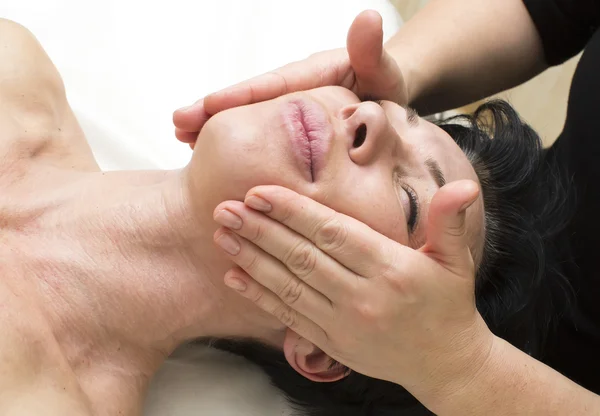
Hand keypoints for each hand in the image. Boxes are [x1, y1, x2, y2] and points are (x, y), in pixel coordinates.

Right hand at [174, 10, 406, 147]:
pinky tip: (207, 149)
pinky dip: (232, 136)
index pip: (273, 84)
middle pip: (249, 97)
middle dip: (212, 110)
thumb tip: (368, 18)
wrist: (387, 100)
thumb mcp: (385, 73)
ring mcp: (286, 104)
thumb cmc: (387, 89)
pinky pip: (256, 128)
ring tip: (182, 138)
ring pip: (246, 114)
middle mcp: (292, 85)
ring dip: (212, 124)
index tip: (209, 106)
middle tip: (179, 125)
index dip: (241, 96)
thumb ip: (372, 53)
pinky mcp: (286, 122)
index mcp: (312, 73)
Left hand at [212, 183, 494, 395]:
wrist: (446, 363)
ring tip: (223, 235)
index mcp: (390, 267)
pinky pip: (289, 316)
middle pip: (301, 256)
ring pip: (289, 285)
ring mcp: (343, 322)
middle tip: (225, 208)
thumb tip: (462, 186)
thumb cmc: (448, 305)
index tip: (259, 193)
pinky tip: (235, 277)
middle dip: (260, 230)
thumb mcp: (456, 260)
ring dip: (252, 259)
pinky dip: (260, 296)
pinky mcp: (332, 342)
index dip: (293, 211)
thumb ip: (449, 220)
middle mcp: (362, 295)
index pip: (332, 232)